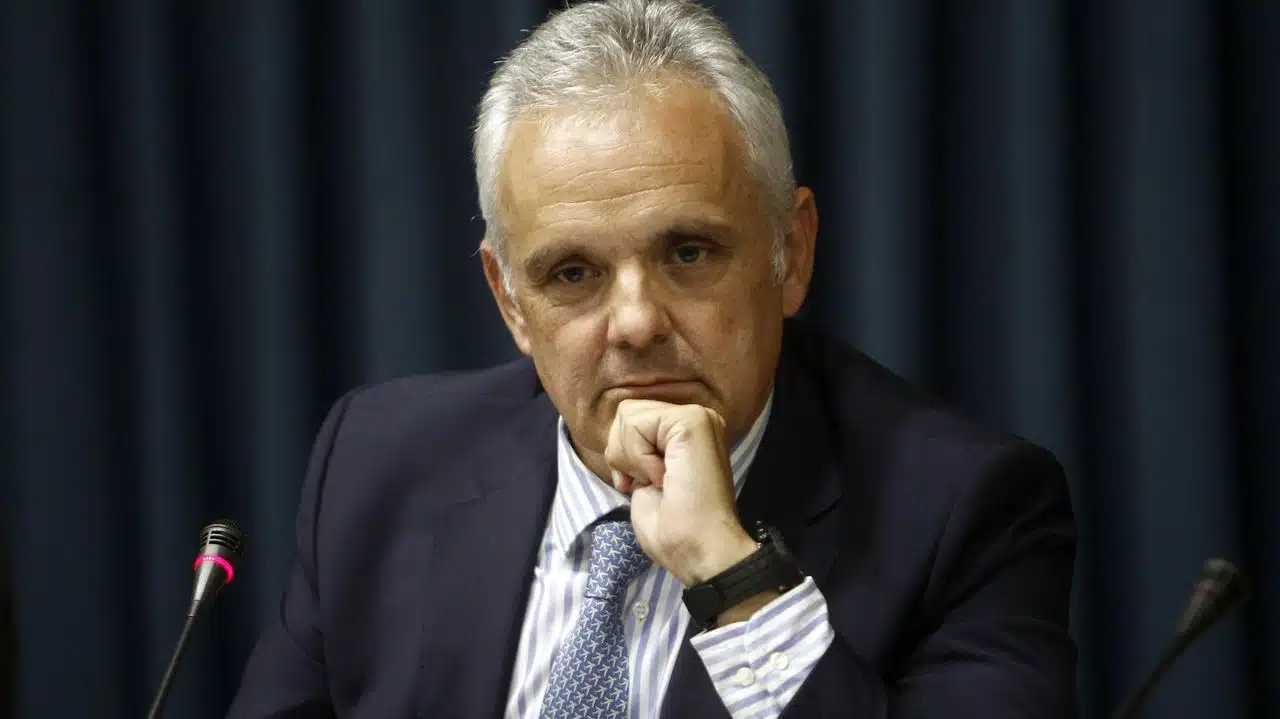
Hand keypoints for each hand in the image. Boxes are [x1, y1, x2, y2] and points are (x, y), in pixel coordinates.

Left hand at [604, 399, 758, 586]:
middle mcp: (697, 418)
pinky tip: (661, 478)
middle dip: (621, 453)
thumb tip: (618, 436)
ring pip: (628, 415)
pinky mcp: (693, 422)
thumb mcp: (644, 479)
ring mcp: (698, 417)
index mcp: (687, 432)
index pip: (632, 419)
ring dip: (630, 457)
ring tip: (658, 481)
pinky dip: (638, 457)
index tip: (637, 484)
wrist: (700, 551)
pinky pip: (636, 424)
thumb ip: (637, 450)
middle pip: (627, 412)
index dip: (622, 454)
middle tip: (646, 483)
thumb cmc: (674, 530)